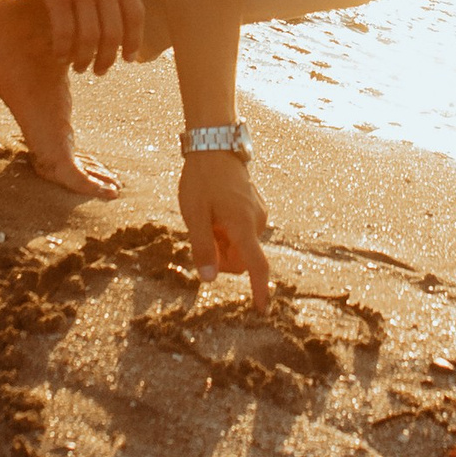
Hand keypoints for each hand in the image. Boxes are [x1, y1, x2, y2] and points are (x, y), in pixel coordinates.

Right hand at [23, 0, 143, 74]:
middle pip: (113, 32)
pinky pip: (64, 30)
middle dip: (108, 58)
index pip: (135, 15)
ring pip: (89, 37)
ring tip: (77, 68)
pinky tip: (58, 55)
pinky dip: (63, 49)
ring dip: (84, 58)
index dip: (135, 40)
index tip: (130, 58)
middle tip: (100, 71)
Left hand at [181, 150, 271, 302]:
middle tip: (201, 235)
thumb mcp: (194, 215)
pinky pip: (243, 234)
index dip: (258, 290)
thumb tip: (209, 279)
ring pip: (241, 247)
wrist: (215, 147)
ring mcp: (259, 215)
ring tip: (208, 218)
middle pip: (241, 261)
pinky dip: (228, 233)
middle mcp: (257, 222)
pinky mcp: (256, 210)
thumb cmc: (201, 180)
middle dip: (222, 259)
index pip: (255, 266)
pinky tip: (216, 212)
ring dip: (223, 243)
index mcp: (243, 225)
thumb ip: (202, 247)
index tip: (261, 310)